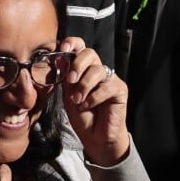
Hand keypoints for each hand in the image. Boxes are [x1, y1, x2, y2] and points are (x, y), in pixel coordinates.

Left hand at [60, 40, 129, 165]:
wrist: (94, 137)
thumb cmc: (81, 115)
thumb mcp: (67, 94)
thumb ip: (65, 77)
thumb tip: (59, 59)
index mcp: (83, 67)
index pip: (80, 47)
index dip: (73, 43)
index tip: (63, 48)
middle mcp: (97, 69)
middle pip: (90, 53)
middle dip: (77, 65)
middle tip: (70, 80)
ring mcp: (110, 79)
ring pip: (97, 70)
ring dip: (84, 85)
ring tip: (78, 100)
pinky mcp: (120, 90)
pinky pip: (106, 86)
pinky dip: (94, 97)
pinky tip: (88, 105)